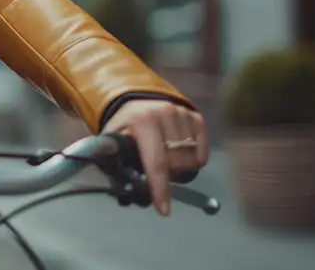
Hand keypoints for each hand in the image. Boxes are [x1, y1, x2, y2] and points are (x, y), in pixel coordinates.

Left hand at [104, 99, 209, 215]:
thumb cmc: (124, 127)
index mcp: (142, 121)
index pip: (156, 162)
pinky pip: (203, 152)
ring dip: (180, 168)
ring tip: (166, 160)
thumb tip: (123, 189)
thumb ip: (113, 159)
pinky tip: (179, 154)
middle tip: (156, 172)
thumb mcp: (112, 139)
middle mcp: (165, 114)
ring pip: (192, 159)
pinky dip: (194, 160)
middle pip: (177, 163)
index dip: (160, 188)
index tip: (164, 210)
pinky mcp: (196, 118)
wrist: (136, 103)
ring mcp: (183, 114)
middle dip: (167, 175)